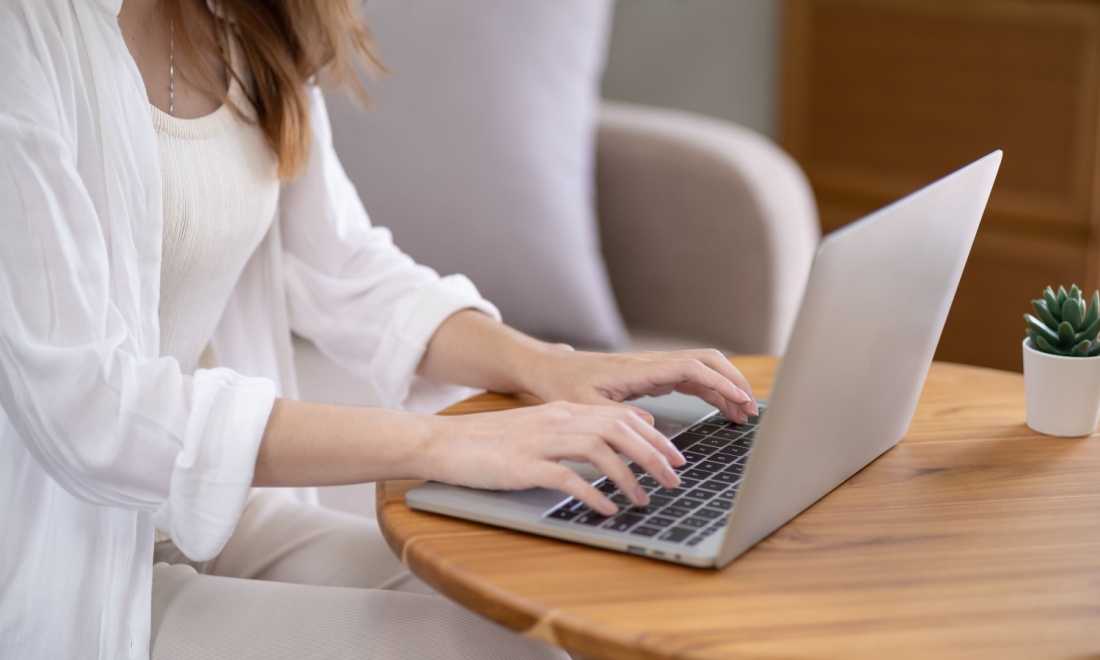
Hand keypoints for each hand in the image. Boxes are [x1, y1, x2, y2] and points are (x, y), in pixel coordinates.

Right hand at [423, 401, 686, 514]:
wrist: (443, 441)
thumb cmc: (489, 440)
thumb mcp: (538, 426)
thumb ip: (574, 429)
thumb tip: (612, 436)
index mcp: (563, 410)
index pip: (621, 416)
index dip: (654, 437)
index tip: (675, 456)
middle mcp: (556, 420)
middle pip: (618, 429)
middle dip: (652, 455)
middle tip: (672, 479)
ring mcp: (539, 441)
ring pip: (599, 449)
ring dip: (627, 476)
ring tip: (643, 499)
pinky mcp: (523, 466)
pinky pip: (567, 478)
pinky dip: (592, 494)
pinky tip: (606, 509)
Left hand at [522, 346, 757, 423]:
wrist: (553, 370)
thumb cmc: (566, 386)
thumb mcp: (585, 406)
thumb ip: (616, 416)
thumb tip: (650, 425)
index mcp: (639, 369)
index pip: (690, 367)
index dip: (719, 381)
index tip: (740, 399)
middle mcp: (653, 363)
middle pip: (706, 361)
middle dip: (733, 381)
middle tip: (751, 409)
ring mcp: (656, 367)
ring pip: (703, 368)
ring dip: (727, 387)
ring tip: (745, 415)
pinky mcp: (654, 376)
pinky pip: (692, 379)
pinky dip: (712, 392)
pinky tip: (724, 410)